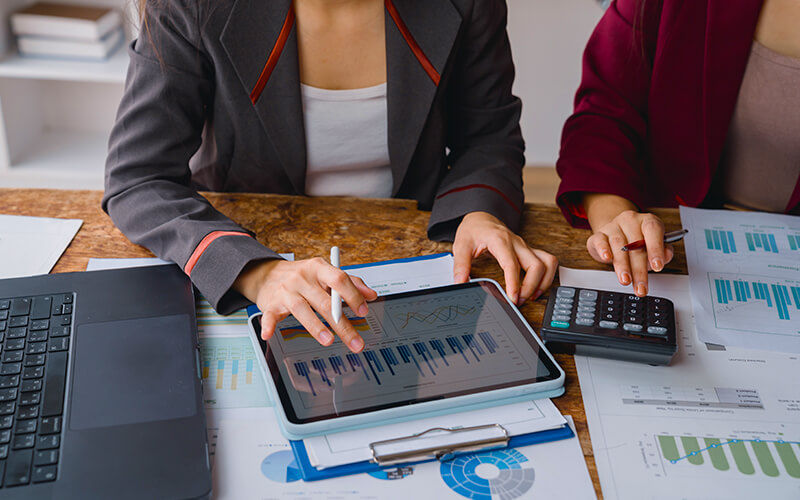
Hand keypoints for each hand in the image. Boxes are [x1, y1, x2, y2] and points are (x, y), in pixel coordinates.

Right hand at [234, 258, 377, 351]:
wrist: (268, 274)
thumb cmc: (303, 276)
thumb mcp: (326, 274)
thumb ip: (351, 283)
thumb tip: (371, 295)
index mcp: (319, 268)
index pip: (339, 279)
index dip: (353, 296)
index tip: (363, 312)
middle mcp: (302, 278)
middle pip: (325, 302)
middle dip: (342, 324)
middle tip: (355, 342)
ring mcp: (286, 291)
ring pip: (302, 309)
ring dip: (316, 326)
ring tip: (329, 340)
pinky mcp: (271, 304)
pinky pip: (270, 315)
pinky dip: (269, 325)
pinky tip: (269, 335)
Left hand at [452, 212, 557, 304]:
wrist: (481, 218)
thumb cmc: (473, 230)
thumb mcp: (461, 245)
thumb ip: (461, 265)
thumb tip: (460, 283)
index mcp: (500, 240)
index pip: (512, 264)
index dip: (514, 283)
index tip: (513, 298)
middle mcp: (517, 243)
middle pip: (536, 265)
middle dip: (531, 286)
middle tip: (519, 300)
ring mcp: (525, 246)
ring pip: (548, 263)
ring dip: (543, 282)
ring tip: (530, 296)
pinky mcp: (529, 250)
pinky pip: (548, 261)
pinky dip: (547, 276)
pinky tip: (537, 287)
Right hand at [586, 210, 673, 295]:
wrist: (615, 235)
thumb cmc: (637, 242)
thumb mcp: (653, 246)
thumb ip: (663, 252)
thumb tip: (666, 256)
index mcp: (647, 221)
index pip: (653, 230)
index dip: (656, 248)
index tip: (657, 266)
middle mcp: (630, 221)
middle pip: (635, 245)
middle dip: (639, 269)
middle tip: (641, 286)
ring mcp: (613, 226)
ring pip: (618, 245)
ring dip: (623, 266)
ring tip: (626, 280)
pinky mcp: (599, 235)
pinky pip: (600, 241)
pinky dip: (603, 250)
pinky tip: (607, 258)